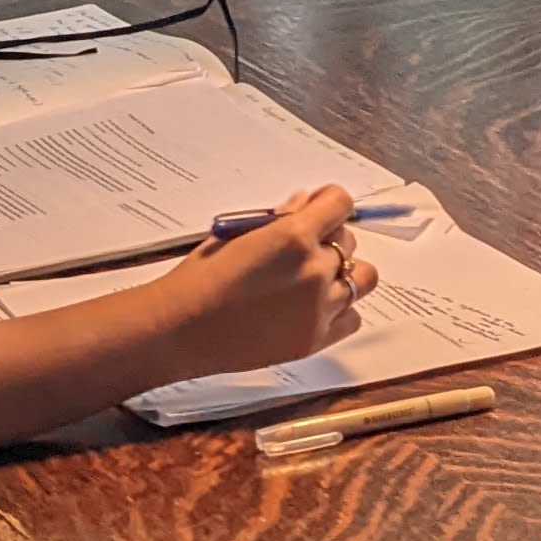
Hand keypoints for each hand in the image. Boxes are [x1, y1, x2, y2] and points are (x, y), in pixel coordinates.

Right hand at [154, 185, 373, 375]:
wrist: (179, 330)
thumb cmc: (198, 282)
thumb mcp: (235, 234)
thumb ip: (278, 218)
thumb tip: (304, 205)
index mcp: (293, 237)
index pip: (340, 204)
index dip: (331, 201)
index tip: (325, 206)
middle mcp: (313, 271)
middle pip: (349, 241)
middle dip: (329, 238)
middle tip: (304, 247)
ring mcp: (318, 308)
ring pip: (361, 278)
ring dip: (342, 272)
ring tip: (315, 277)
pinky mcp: (314, 339)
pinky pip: (353, 318)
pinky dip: (341, 310)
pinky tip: (314, 306)